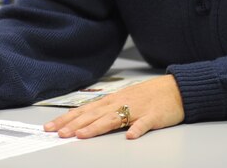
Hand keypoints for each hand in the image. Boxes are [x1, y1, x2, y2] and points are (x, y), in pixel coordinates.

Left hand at [43, 75, 183, 139]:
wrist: (175, 89)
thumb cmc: (148, 95)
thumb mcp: (124, 99)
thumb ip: (106, 109)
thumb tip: (84, 118)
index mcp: (112, 100)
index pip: (85, 110)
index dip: (68, 118)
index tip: (51, 126)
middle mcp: (121, 103)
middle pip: (94, 114)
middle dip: (75, 124)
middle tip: (59, 133)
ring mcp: (137, 109)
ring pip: (114, 119)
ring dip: (96, 127)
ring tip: (82, 135)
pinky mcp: (154, 116)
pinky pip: (145, 124)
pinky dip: (137, 129)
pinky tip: (130, 137)